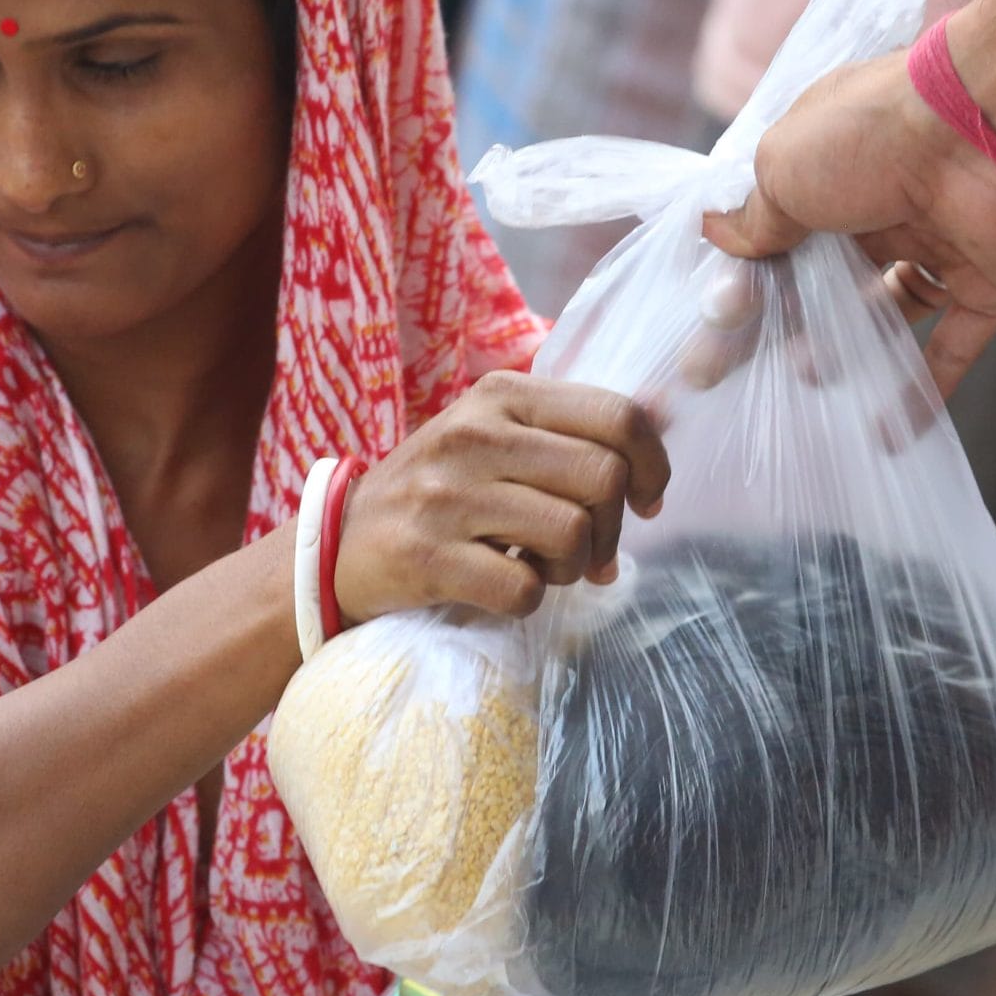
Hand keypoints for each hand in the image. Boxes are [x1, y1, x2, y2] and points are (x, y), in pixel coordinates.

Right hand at [334, 371, 672, 623]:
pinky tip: (501, 587)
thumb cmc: (437, 490)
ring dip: (571, 568)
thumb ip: (565, 431)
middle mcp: (474, 435)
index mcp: (501, 396)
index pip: (617, 415)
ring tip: (540, 567)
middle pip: (603, 478)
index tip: (643, 500)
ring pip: (572, 534)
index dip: (651, 465)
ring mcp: (447, 495)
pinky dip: (526, 600)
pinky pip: (524, 589)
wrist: (336, 542)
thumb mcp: (492, 435)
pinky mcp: (427, 556)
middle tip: (588, 549)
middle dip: (611, 527)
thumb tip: (659, 434)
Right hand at [701, 51, 995, 394]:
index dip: (747, 282)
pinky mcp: (986, 283)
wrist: (984, 130)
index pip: (782, 235)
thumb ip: (755, 217)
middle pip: (829, 279)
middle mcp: (885, 205)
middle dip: (787, 324)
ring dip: (848, 348)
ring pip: (886, 309)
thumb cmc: (870, 138)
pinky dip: (925, 389)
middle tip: (745, 370)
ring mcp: (939, 244)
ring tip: (811, 375)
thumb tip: (719, 237)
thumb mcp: (784, 171)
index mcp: (834, 169)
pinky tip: (889, 433)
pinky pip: (955, 345)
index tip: (715, 328)